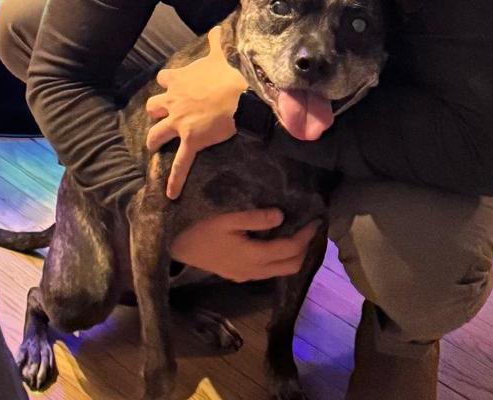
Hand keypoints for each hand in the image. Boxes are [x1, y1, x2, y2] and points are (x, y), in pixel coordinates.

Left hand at [145, 27, 246, 198]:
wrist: (241, 93)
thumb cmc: (231, 72)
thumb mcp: (220, 51)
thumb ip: (217, 39)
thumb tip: (221, 24)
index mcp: (179, 80)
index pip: (164, 79)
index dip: (167, 83)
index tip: (170, 85)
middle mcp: (173, 101)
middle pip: (153, 107)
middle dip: (155, 113)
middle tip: (161, 119)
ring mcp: (180, 122)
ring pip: (157, 134)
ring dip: (155, 141)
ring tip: (153, 148)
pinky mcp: (191, 140)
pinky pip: (179, 163)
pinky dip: (174, 179)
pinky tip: (170, 194)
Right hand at [170, 209, 321, 282]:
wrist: (176, 247)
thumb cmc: (200, 228)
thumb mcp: (227, 218)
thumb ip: (255, 217)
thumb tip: (281, 217)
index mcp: (254, 256)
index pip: (290, 249)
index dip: (306, 235)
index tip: (316, 220)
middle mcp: (255, 271)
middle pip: (291, 266)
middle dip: (305, 248)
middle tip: (310, 228)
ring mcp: (247, 275)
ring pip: (281, 271)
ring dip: (294, 255)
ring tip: (298, 234)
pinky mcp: (239, 275)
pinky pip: (269, 271)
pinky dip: (281, 259)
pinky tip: (277, 244)